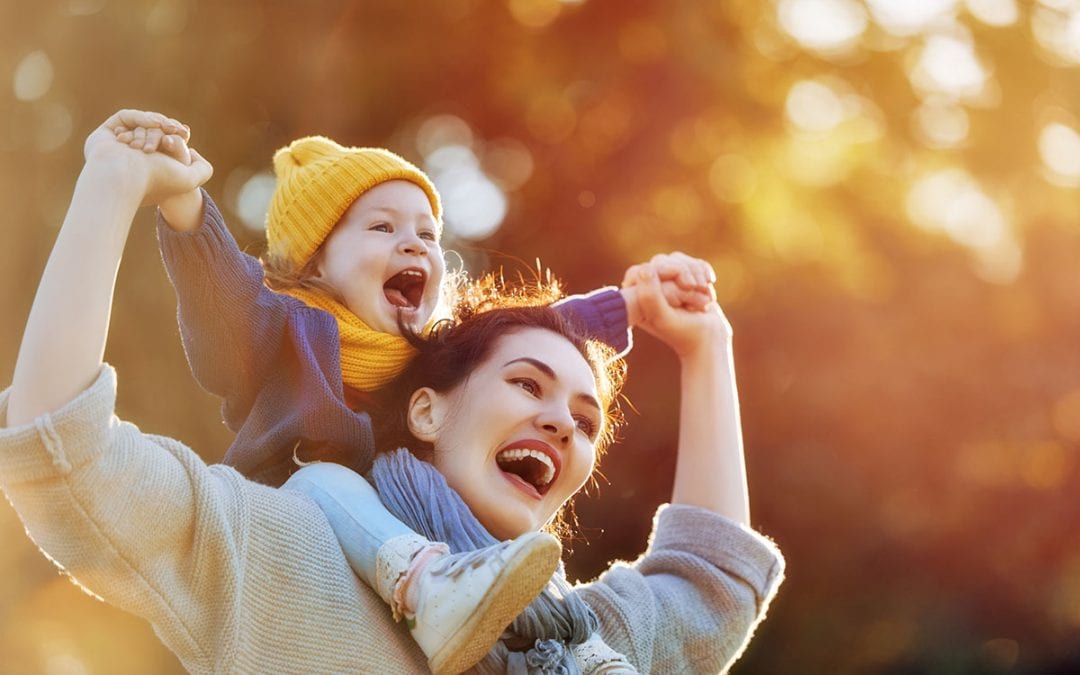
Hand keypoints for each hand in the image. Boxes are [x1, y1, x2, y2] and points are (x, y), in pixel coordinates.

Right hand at [83, 110, 210, 206]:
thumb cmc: (157, 180)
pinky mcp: (103, 136)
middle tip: (175, 130)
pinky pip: (125, 117)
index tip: (184, 133)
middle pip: (152, 132)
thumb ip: (202, 170)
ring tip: (163, 129)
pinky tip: (153, 123)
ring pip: (139, 126)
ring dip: (153, 127)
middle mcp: (130, 160)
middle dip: (165, 130)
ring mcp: (115, 148)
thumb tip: (195, 153)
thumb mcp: (190, 179)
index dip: (175, 136)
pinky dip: (140, 118)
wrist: (126, 179)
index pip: (163, 145)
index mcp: (147, 172)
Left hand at [620, 251, 716, 325]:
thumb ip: (650, 296)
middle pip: (661, 261)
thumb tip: (645, 267)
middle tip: (694, 287)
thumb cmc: (685, 333)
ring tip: (703, 292)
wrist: (710, 340)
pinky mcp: (685, 280)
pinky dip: (704, 271)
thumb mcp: (664, 318)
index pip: (641, 270)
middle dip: (683, 272)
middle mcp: (650, 289)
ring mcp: (668, 283)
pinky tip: (709, 284)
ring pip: (678, 259)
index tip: (682, 286)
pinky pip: (692, 262)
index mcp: (637, 299)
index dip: (663, 271)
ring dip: (695, 273)